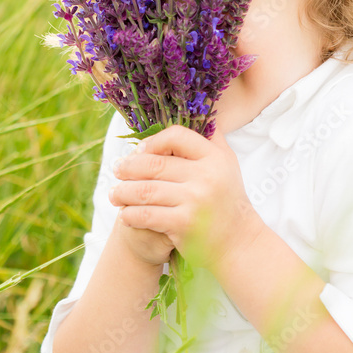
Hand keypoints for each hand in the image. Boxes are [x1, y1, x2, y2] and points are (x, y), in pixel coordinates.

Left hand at [108, 124, 263, 272]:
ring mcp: (194, 201)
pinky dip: (130, 214)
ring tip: (114, 194)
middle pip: (154, 163)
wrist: (238, 242)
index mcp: (214, 158)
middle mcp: (206, 176)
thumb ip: (212, 140)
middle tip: (116, 170)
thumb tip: (200, 110)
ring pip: (145, 190)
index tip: (139, 151)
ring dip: (123, 192)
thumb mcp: (228, 165)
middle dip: (128, 167)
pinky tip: (125, 215)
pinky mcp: (183, 224)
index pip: (176, 136)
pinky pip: (146, 214)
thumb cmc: (227, 200)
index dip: (152, 141)